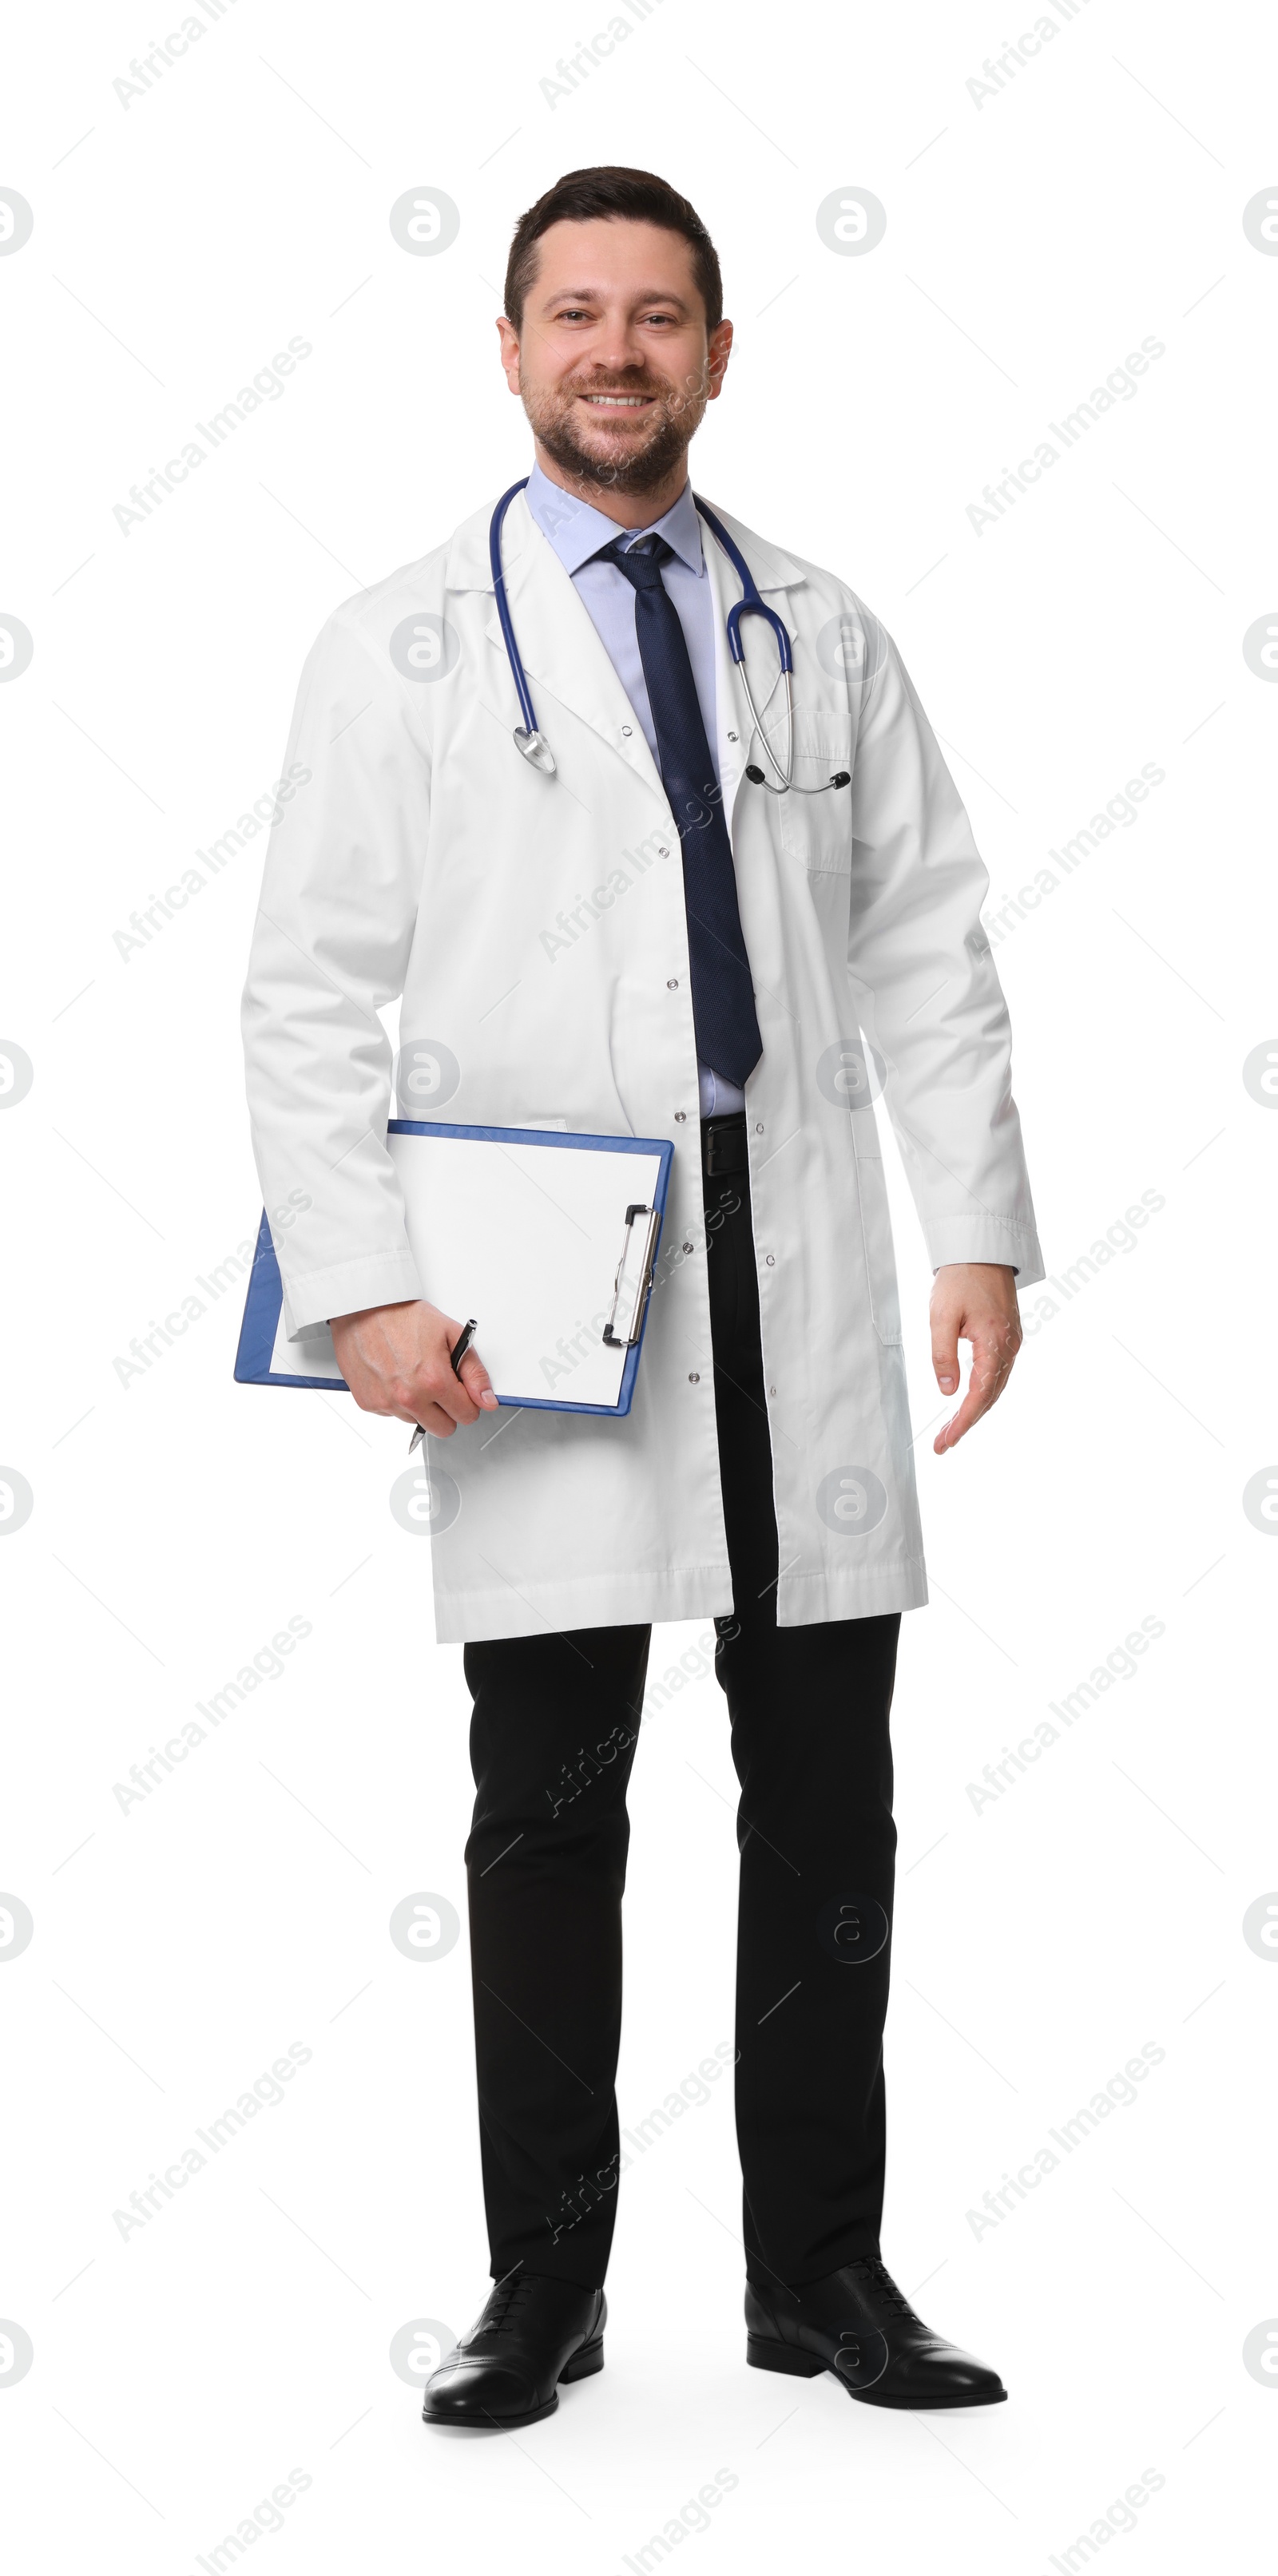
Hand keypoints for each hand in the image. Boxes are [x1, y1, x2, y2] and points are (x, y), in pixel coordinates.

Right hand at [329, 1299, 497, 1434]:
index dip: (467, 1401)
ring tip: (412, 1374)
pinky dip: (396, 1401)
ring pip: (417, 1421)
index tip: (460, 1389)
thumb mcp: (451, 1334)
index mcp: (433, 1381)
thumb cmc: (404, 1315)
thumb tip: (487, 1400)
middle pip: (443, 1429)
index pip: (466, 1416)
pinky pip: (392, 1414)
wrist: (364, 1308)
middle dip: (447, 1410)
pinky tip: (394, 1376)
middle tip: (439, 1385)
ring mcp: (386, 1403)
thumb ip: (474, 1372)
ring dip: (420, 1406)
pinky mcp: (368, 1403)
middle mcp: (409, 1397)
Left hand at [929, 1263, 1021, 1454]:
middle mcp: (1009, 1347)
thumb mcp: (941, 1317)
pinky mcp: (1007, 1337)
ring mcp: (1011, 1343)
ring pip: (996, 1387)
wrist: (981, 1250)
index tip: (946, 1442)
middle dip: (967, 1423)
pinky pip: (998, 1374)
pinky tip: (969, 1402)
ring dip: (975, 1410)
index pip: (979, 1395)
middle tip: (943, 1444)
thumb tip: (947, 1391)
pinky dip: (983, 1393)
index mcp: (994, 1344)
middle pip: (990, 1397)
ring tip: (952, 1430)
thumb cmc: (960, 1279)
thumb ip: (943, 1356)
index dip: (963, 1422)